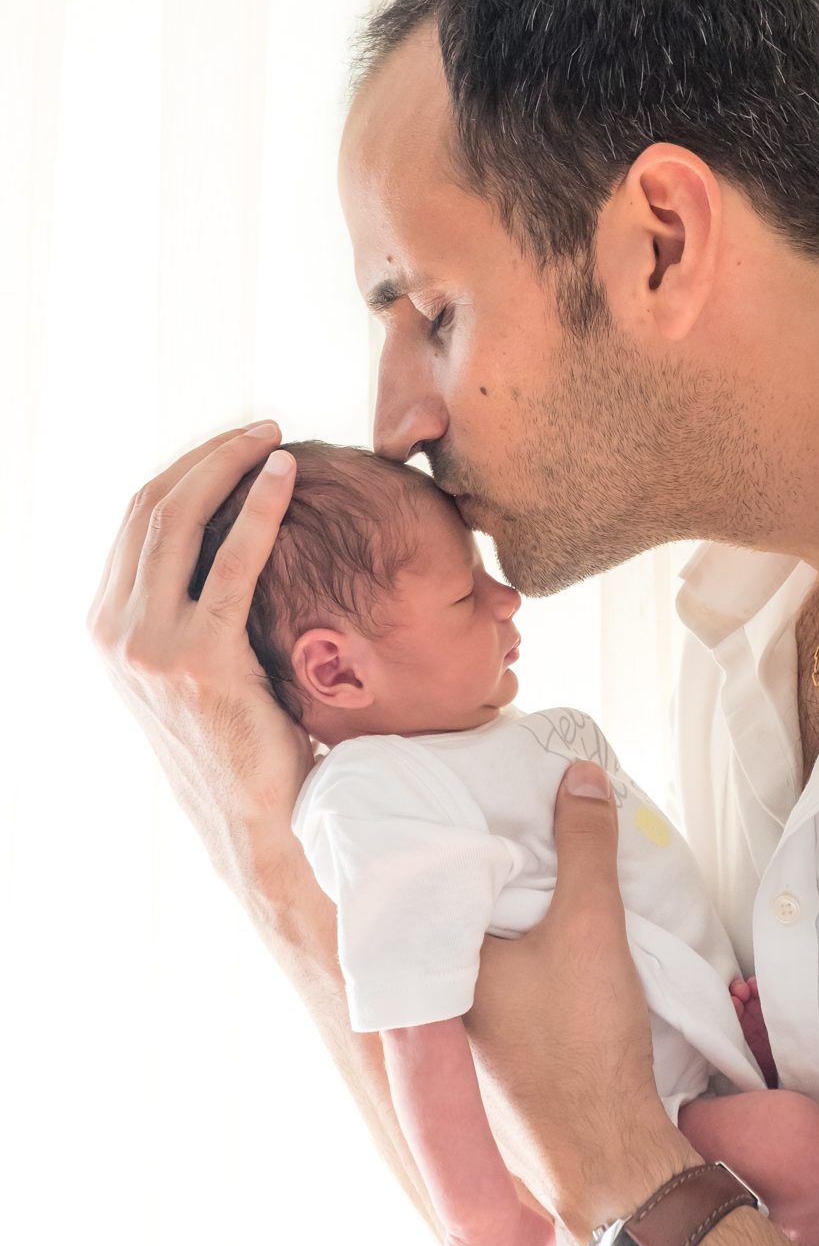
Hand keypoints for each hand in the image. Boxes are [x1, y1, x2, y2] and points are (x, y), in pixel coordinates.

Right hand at [87, 424, 312, 897]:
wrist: (252, 817)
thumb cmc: (240, 741)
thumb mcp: (192, 667)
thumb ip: (189, 610)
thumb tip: (222, 542)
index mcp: (105, 627)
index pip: (136, 521)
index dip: (185, 471)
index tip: (233, 446)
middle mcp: (113, 632)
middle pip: (152, 508)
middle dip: (206, 456)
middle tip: (259, 428)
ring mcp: (148, 645)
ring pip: (180, 522)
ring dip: (229, 466)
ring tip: (274, 438)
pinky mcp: (199, 658)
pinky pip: (231, 561)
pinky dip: (259, 508)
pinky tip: (286, 474)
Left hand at [466, 762, 699, 1244]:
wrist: (608, 1152)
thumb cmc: (584, 1044)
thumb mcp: (590, 925)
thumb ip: (585, 845)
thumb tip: (580, 775)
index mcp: (435, 962)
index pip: (419, 877)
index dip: (437, 831)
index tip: (453, 789)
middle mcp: (434, 995)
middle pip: (445, 908)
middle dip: (471, 863)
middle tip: (496, 807)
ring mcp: (460, 1025)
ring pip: (471, 942)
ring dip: (495, 905)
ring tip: (525, 850)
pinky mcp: (492, 1044)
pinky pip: (492, 972)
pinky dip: (511, 941)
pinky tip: (543, 919)